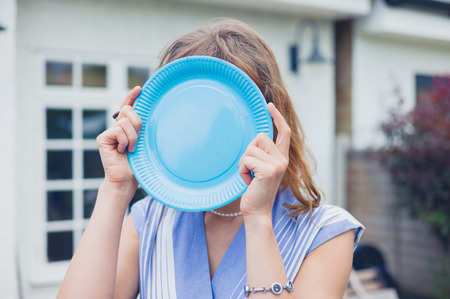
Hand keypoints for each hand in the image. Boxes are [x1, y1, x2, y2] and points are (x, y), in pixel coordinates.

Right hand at [96, 86, 142, 189]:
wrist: (126, 179)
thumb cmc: (137, 164)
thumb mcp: (143, 142)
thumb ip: (140, 128)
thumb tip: (142, 113)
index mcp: (126, 127)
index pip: (128, 108)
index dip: (132, 97)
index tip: (139, 89)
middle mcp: (116, 127)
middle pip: (129, 111)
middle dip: (137, 125)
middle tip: (136, 143)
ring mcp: (108, 132)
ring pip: (125, 122)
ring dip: (132, 138)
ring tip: (129, 150)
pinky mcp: (102, 138)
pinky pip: (118, 131)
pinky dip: (124, 142)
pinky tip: (121, 151)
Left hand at [238, 103, 290, 217]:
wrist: (257, 212)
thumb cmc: (255, 191)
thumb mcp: (261, 170)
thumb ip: (262, 155)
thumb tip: (257, 137)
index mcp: (282, 158)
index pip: (283, 132)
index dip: (277, 117)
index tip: (269, 105)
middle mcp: (283, 159)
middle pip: (260, 137)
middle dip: (248, 152)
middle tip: (250, 170)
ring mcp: (277, 164)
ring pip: (251, 148)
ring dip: (243, 163)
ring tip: (249, 177)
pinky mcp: (268, 170)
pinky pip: (246, 159)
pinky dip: (242, 170)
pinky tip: (248, 182)